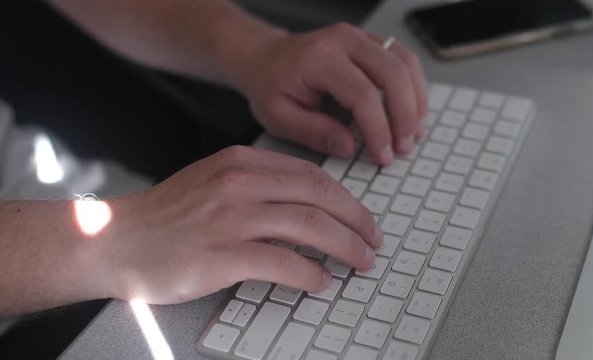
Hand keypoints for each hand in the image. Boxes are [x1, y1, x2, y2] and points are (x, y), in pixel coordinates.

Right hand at [97, 146, 381, 303]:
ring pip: (309, 225)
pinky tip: (321, 281)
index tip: (360, 215)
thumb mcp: (211, 181)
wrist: (111, 240)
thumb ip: (255, 185)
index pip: (310, 173)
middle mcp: (239, 184)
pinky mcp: (222, 256)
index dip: (344, 196)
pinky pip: (283, 262)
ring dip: (345, 245)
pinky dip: (310, 273)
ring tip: (362, 261)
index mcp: (239, 162)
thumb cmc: (163, 216)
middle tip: (373, 239)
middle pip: (318, 195)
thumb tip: (304, 205)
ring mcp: (231, 218)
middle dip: (356, 219)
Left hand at [238, 23, 427, 165]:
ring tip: (413, 133)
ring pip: (405, 63)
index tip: (383, 155)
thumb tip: (349, 148)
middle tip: (403, 148)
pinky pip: (404, 58)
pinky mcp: (370, 41)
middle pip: (393, 74)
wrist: (265, 58)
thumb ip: (314, 132)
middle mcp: (343, 40)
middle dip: (405, 116)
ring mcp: (359, 37)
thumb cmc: (271, 85)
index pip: (362, 94)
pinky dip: (414, 87)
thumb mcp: (279, 117)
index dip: (379, 129)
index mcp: (319, 58)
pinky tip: (412, 111)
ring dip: (415, 101)